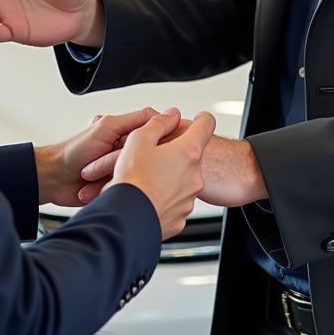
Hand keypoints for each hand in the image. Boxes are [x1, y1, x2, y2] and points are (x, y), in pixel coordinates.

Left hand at [35, 108, 162, 207]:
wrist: (54, 178)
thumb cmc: (73, 151)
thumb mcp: (106, 128)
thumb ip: (134, 120)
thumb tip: (164, 114)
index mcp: (127, 131)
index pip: (156, 132)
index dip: (162, 139)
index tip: (166, 146)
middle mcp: (128, 149)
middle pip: (149, 156)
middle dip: (135, 162)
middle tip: (116, 162)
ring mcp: (123, 168)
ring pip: (139, 175)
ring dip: (120, 176)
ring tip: (100, 176)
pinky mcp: (119, 186)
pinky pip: (129, 190)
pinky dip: (117, 188)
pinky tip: (103, 187)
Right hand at [107, 108, 216, 239]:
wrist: (126, 219)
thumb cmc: (132, 180)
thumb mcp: (139, 140)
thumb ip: (159, 122)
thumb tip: (171, 115)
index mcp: (188, 152)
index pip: (207, 125)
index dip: (202, 119)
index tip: (199, 120)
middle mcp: (195, 175)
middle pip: (193, 155)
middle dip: (178, 153)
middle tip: (156, 156)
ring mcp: (190, 198)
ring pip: (184, 179)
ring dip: (172, 176)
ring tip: (148, 180)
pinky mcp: (181, 217)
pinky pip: (177, 201)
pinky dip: (167, 197)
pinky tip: (150, 196)